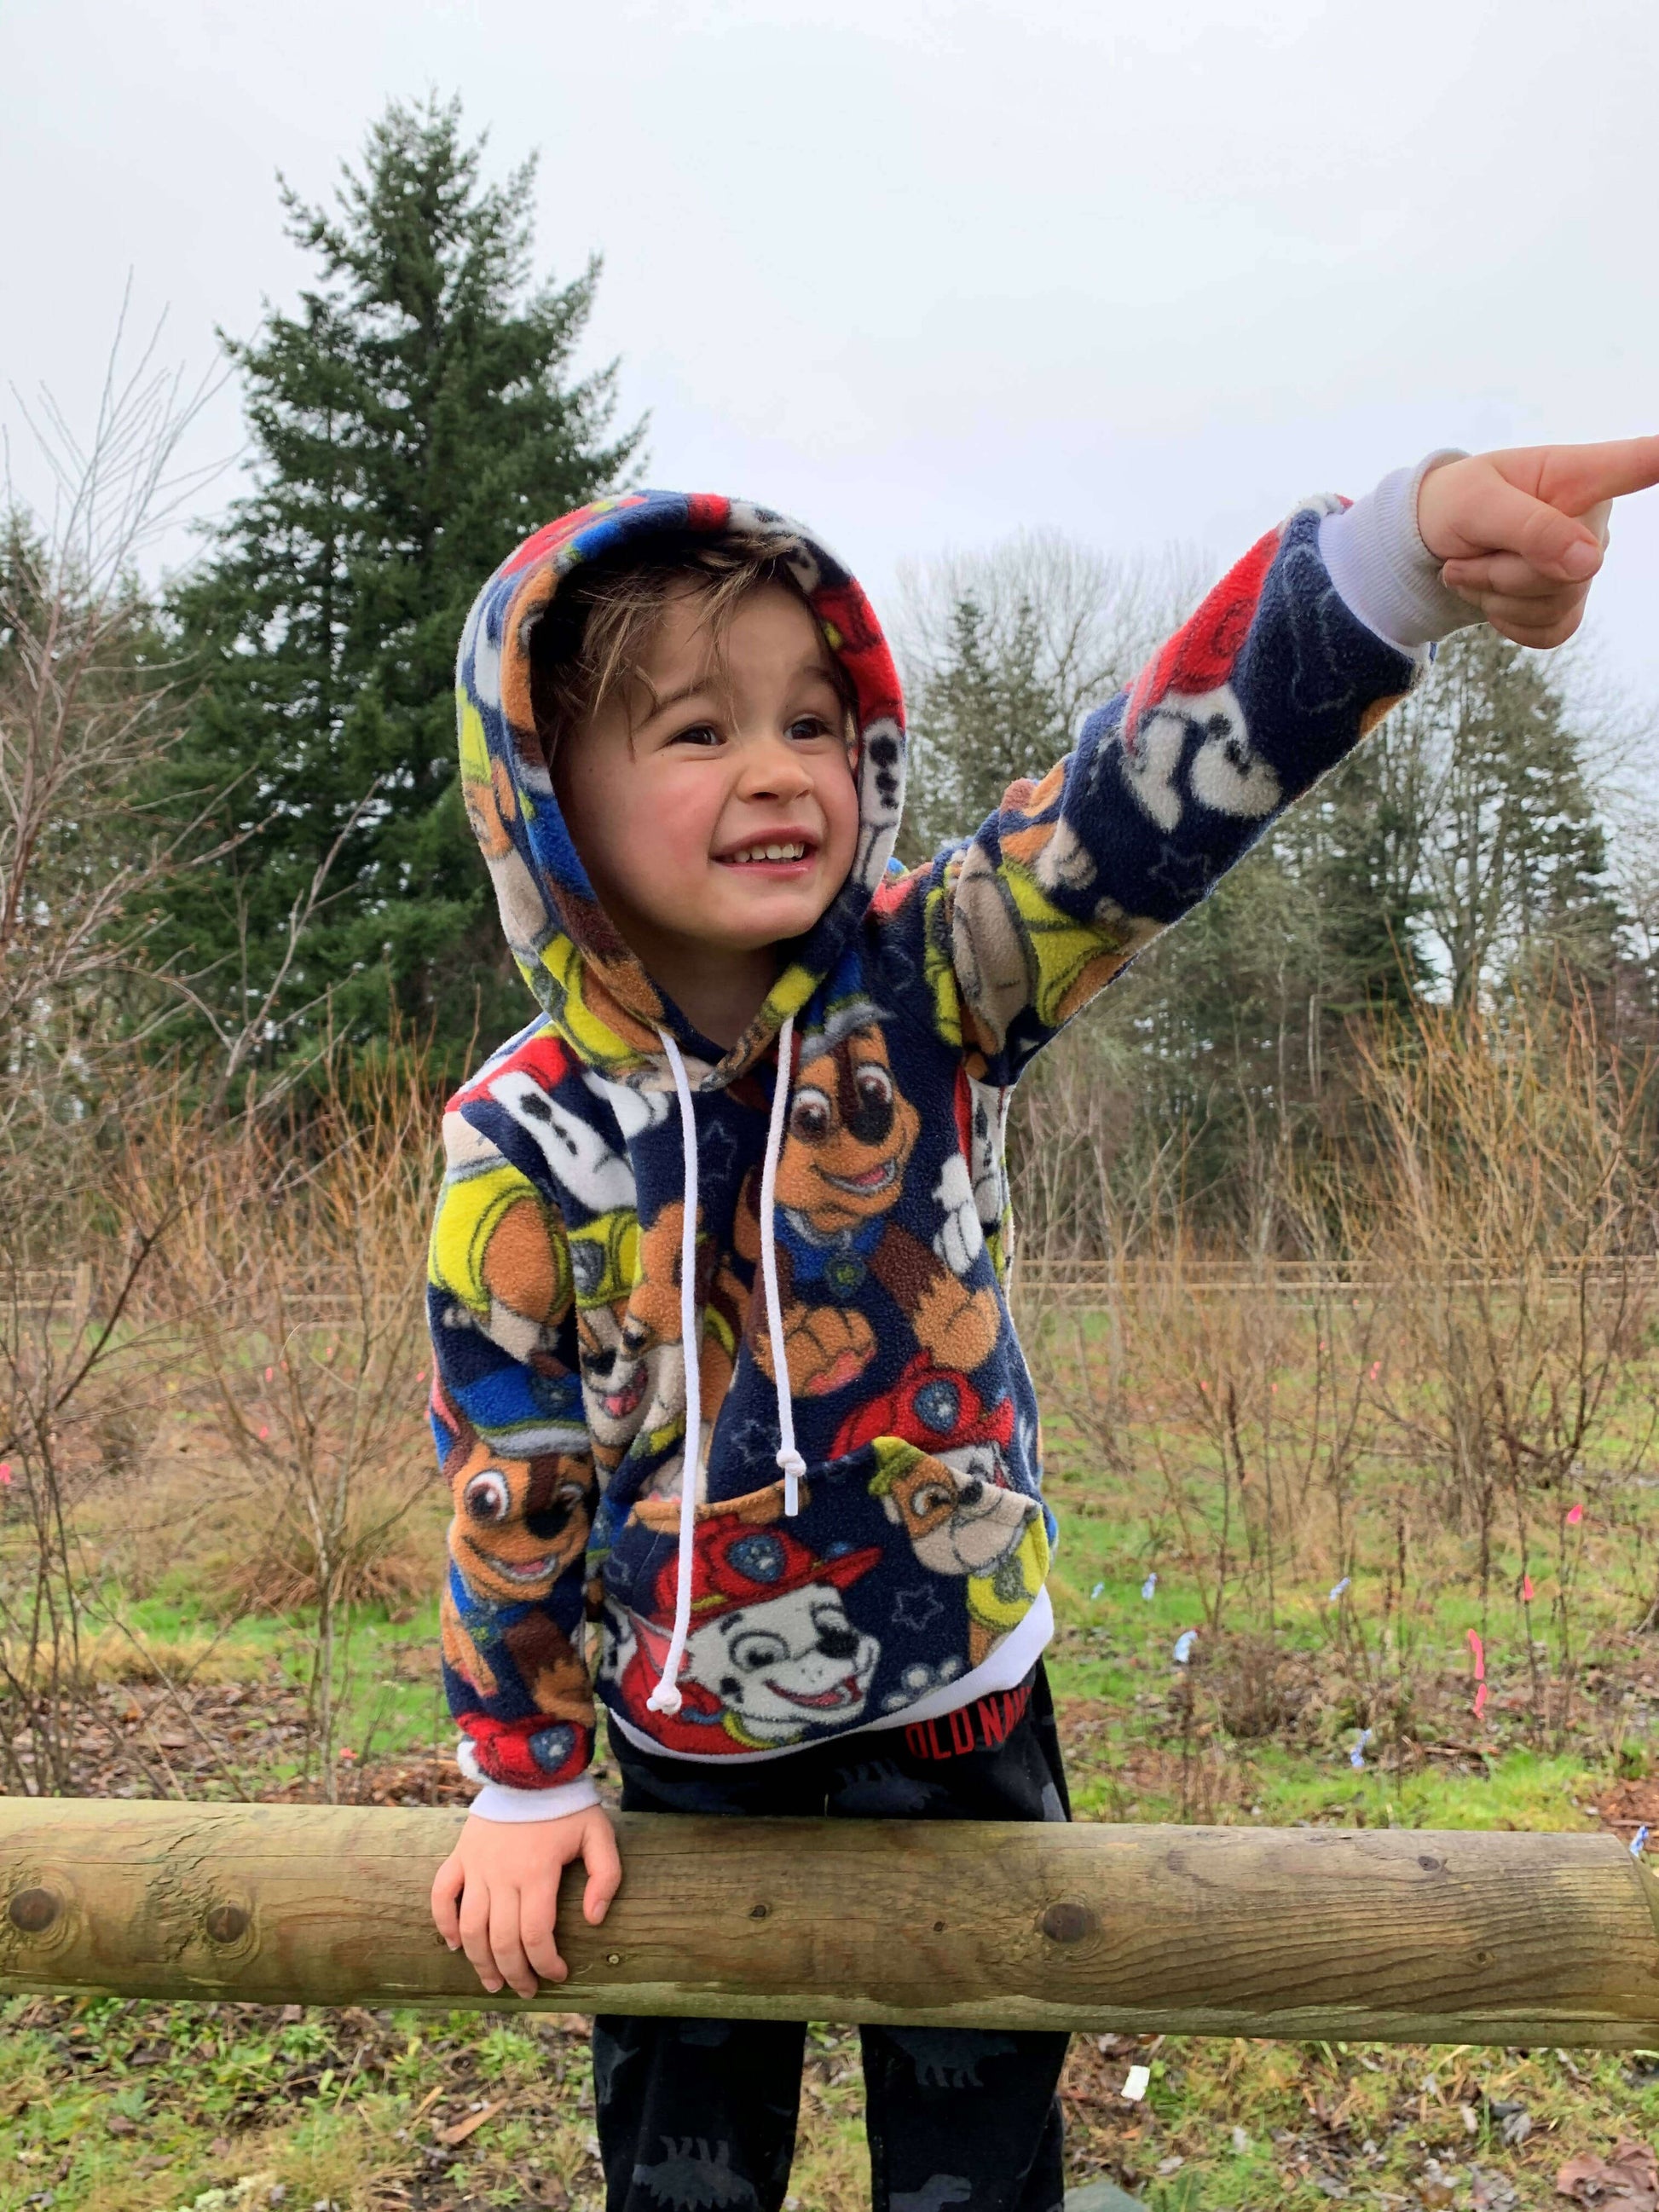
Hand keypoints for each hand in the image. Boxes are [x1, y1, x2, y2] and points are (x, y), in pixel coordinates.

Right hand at [430, 1804, 621, 1999]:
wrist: (530, 1767)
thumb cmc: (568, 1806)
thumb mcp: (600, 1834)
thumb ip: (605, 1876)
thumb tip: (593, 1919)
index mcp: (537, 1872)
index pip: (535, 1935)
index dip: (546, 1964)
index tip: (559, 1975)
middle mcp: (502, 1874)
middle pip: (501, 1940)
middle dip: (515, 1974)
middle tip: (527, 1990)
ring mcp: (476, 1865)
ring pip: (469, 1928)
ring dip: (479, 1962)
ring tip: (493, 1983)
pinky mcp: (459, 1855)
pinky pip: (441, 1894)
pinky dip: (443, 1922)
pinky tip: (453, 1945)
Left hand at [1417, 437, 1658, 648]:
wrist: (1434, 546)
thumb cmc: (1459, 505)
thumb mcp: (1477, 504)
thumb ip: (1531, 528)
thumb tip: (1591, 564)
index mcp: (1580, 475)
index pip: (1640, 464)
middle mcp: (1595, 521)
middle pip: (1568, 569)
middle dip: (1501, 571)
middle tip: (1465, 553)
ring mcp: (1586, 567)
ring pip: (1556, 604)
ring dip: (1495, 595)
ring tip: (1471, 567)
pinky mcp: (1570, 606)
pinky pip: (1550, 632)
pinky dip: (1507, 623)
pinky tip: (1492, 596)